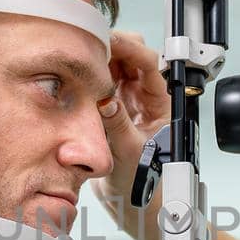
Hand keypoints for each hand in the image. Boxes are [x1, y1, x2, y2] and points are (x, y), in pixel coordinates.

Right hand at [94, 30, 169, 224]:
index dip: (130, 49)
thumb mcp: (130, 152)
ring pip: (116, 64)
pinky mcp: (112, 105)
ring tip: (82, 57)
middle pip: (133, 55)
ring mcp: (129, 98)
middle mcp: (146, 96)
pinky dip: (91, 73)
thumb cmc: (142, 179)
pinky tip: (78, 74)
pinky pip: (102, 79)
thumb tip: (106, 101)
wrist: (130, 198)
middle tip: (90, 44)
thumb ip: (119, 125)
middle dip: (114, 45)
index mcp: (162, 102)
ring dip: (100, 58)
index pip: (150, 63)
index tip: (109, 41)